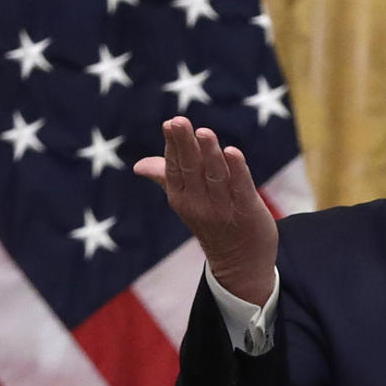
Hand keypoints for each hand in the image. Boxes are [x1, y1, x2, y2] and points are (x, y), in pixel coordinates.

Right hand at [134, 116, 277, 304]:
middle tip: (179, 121)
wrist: (241, 264)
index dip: (174, 146)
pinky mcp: (247, 211)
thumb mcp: (187, 203)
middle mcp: (199, 203)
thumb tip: (138, 165)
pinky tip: (233, 152)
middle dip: (185, 145)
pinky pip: (241, 188)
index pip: (175, 168)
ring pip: (215, 176)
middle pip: (191, 169)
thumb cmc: (213, 224)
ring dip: (210, 154)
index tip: (171, 124)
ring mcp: (223, 208)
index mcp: (182, 197)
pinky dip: (238, 170)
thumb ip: (167, 179)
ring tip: (204, 133)